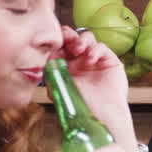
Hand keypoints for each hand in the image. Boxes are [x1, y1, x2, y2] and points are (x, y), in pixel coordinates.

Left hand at [56, 26, 136, 151]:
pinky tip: (90, 60)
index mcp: (64, 66)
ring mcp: (94, 60)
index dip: (56, 41)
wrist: (100, 115)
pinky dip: (95, 50)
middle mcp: (79, 61)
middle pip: (72, 38)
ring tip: (78, 50)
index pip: (59, 46)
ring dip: (81, 40)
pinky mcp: (109, 60)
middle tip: (67, 40)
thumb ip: (49, 73)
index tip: (53, 41)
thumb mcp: (57, 89)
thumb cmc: (79, 106)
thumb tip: (42, 58)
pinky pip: (101, 47)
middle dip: (68, 36)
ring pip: (87, 38)